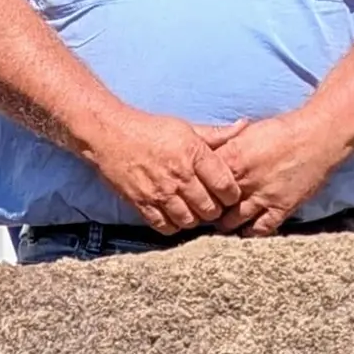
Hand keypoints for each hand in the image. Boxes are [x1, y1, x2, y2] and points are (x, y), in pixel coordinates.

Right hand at [83, 109, 240, 236]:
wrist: (110, 135)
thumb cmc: (150, 129)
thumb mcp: (186, 127)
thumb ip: (216, 133)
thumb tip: (243, 126)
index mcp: (194, 154)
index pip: (225, 186)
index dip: (232, 194)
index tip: (229, 193)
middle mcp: (179, 176)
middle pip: (210, 209)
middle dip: (215, 209)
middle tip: (212, 204)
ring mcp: (160, 193)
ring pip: (189, 221)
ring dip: (195, 219)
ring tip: (193, 210)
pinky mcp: (142, 204)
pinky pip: (165, 227)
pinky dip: (173, 225)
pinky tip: (174, 215)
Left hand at [202, 107, 353, 235]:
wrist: (318, 136)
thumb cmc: (282, 131)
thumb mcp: (246, 132)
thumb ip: (224, 144)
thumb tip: (204, 151)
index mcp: (232, 159)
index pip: (201, 182)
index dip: (195, 189)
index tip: (191, 193)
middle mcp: (244, 181)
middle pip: (213, 205)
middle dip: (205, 210)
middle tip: (202, 212)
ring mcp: (263, 197)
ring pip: (232, 222)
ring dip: (223, 224)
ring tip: (219, 223)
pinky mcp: (281, 208)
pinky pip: (260, 229)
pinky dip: (249, 232)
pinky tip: (243, 230)